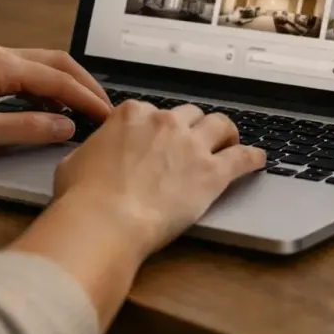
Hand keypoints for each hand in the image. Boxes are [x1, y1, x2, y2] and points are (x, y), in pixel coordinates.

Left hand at [0, 42, 112, 154]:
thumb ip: (27, 128)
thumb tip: (65, 126)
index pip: (57, 78)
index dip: (86, 97)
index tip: (107, 115)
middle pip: (55, 62)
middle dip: (83, 84)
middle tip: (104, 108)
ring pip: (40, 65)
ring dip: (64, 86)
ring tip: (83, 111)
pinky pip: (24, 73)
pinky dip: (44, 88)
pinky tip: (50, 109)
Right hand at [52, 100, 266, 254]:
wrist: (105, 221)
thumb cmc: (84, 198)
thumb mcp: (74, 162)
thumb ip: (92, 151)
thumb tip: (91, 156)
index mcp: (132, 115)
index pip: (152, 112)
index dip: (157, 128)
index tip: (159, 139)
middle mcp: (165, 123)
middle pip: (189, 115)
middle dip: (193, 126)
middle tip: (195, 140)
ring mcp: (191, 146)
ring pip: (220, 125)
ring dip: (226, 133)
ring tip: (230, 142)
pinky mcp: (211, 173)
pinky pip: (242, 158)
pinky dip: (253, 157)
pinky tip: (258, 160)